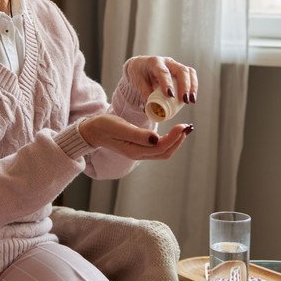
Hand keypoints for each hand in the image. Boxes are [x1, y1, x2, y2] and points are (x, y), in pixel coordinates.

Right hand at [79, 114, 194, 159]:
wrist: (92, 131)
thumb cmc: (104, 126)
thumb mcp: (119, 127)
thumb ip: (137, 134)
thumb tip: (157, 139)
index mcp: (134, 151)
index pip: (160, 147)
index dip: (174, 138)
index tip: (182, 125)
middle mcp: (139, 154)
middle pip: (165, 152)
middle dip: (178, 140)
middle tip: (188, 127)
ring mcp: (139, 152)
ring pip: (163, 151)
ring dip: (176, 141)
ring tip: (184, 129)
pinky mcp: (139, 147)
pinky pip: (158, 148)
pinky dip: (168, 140)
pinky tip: (173, 132)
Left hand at [125, 56, 198, 104]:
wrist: (141, 66)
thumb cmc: (139, 74)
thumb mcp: (138, 83)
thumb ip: (144, 94)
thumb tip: (149, 109)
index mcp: (154, 63)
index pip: (162, 71)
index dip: (167, 83)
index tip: (170, 95)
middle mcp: (167, 62)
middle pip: (180, 70)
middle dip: (184, 86)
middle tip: (184, 100)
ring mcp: (175, 65)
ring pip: (188, 72)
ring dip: (192, 87)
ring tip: (191, 101)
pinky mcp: (181, 70)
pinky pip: (191, 75)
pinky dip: (193, 86)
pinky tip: (192, 98)